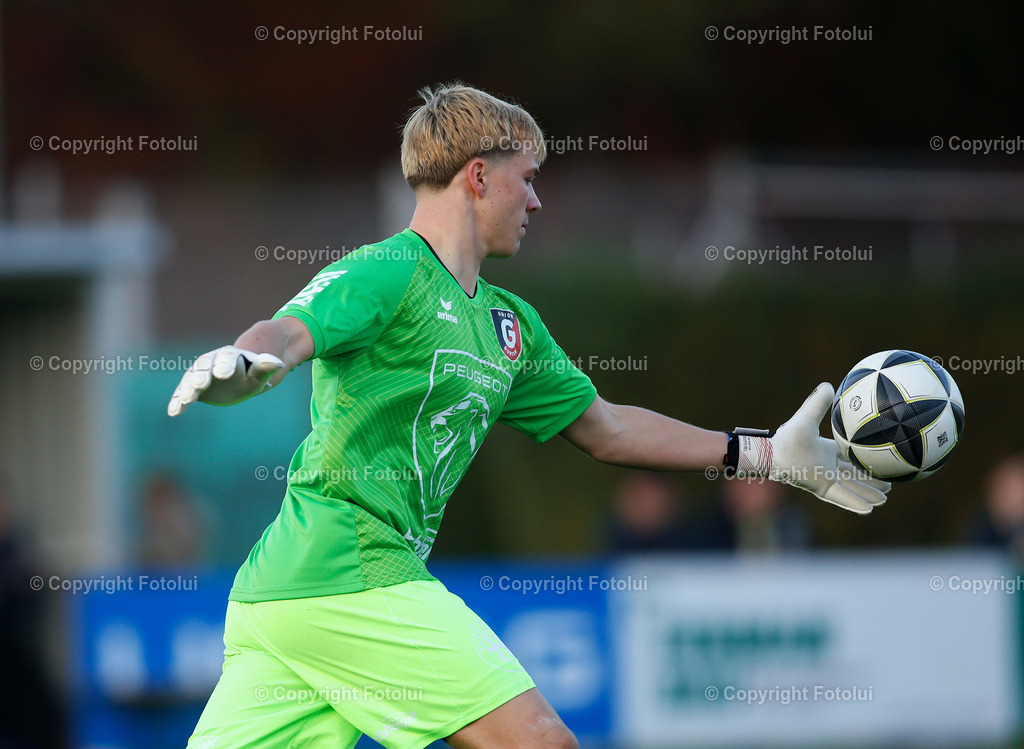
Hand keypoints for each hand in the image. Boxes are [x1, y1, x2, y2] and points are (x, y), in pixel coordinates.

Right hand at [167, 345, 283, 416]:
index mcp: (229, 355)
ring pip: (190, 379)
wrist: (238, 379)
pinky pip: (182, 393)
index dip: (225, 364)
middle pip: (204, 365)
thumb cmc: (251, 375)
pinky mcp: (191, 388)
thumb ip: (266, 367)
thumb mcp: (259, 373)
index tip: (224, 374)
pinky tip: (174, 412)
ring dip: (187, 389)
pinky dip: (177, 402)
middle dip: (202, 375)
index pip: (226, 357)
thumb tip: (279, 363)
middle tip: (201, 385)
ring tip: (186, 400)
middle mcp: (210, 361)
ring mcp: (199, 374)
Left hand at [737, 383, 889, 513]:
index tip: (880, 459)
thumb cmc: (787, 437)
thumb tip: (828, 384)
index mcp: (826, 451)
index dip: (864, 459)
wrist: (772, 454)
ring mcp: (824, 479)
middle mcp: (826, 467)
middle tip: (890, 485)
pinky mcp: (821, 489)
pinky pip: (842, 498)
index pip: (849, 457)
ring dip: (866, 494)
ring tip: (884, 499)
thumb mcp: (807, 418)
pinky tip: (869, 510)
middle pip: (853, 476)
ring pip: (851, 489)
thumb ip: (817, 403)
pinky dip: (854, 503)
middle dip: (871, 481)